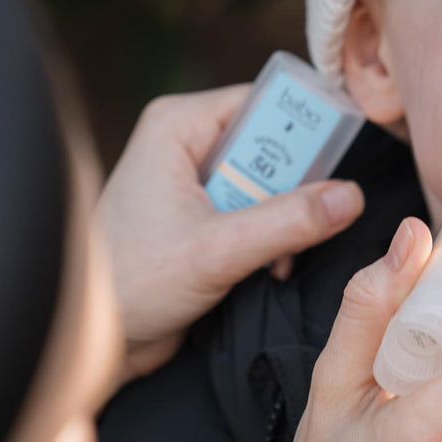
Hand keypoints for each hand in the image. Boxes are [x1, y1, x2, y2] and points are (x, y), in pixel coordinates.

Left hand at [99, 85, 365, 379]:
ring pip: (271, 185)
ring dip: (286, 223)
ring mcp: (195, 183)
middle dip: (296, 190)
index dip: (308, 128)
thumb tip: (349, 197)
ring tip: (279, 259)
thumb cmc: (129, 284)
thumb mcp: (218, 249)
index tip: (342, 161)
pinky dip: (272, 242)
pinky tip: (268, 271)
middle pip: (275, 145)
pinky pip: (258, 214)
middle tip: (303, 225)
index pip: (266, 102)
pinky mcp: (202, 219)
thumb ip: (287, 221)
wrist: (93, 339)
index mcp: (180, 126)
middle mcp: (187, 145)